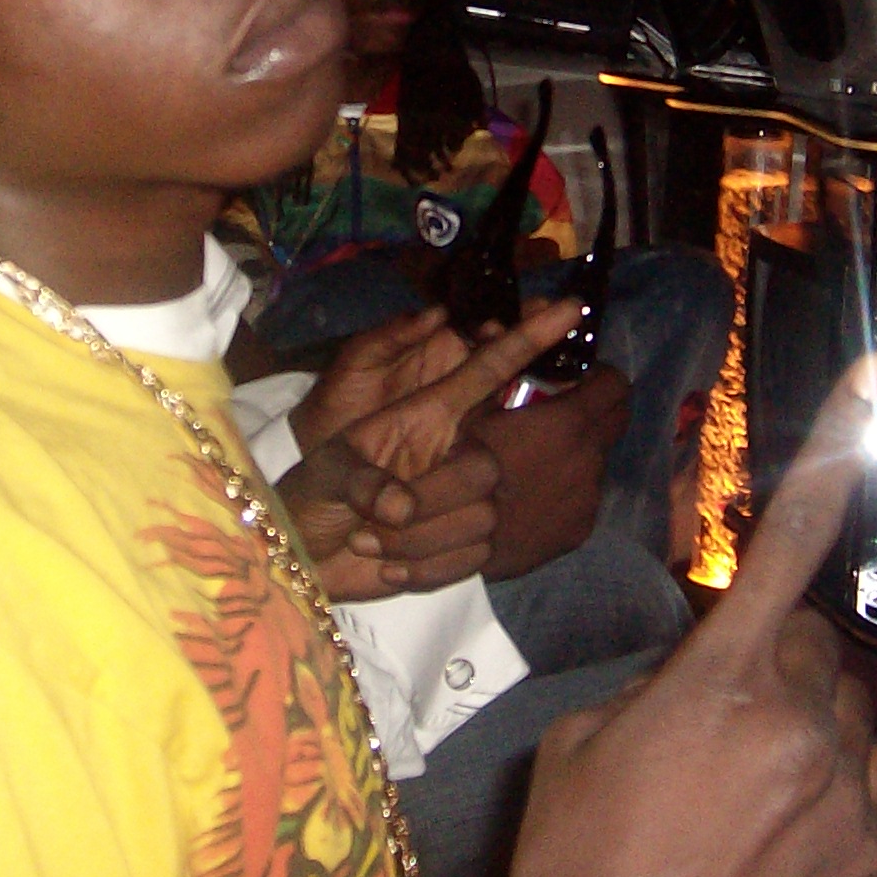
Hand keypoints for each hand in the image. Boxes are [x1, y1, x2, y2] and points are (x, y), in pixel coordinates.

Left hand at [280, 298, 583, 601]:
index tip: (570, 307)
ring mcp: (459, 499)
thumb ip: (360, 479)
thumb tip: (400, 506)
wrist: (306, 557)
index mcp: (424, 414)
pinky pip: (471, 558)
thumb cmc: (311, 497)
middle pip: (486, 466)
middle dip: (436, 498)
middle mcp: (451, 451)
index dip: (526, 339)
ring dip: (419, 541)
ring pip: (481, 518)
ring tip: (368, 540)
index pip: (485, 370)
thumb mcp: (323, 473)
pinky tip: (386, 565)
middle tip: (381, 518)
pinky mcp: (461, 544)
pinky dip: (424, 569)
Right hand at [441, 356, 876, 876]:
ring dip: (803, 731)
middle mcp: (798, 725)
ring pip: (845, 716)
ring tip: (734, 803)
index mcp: (718, 682)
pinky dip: (832, 788)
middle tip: (708, 728)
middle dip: (770, 665)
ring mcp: (844, 795)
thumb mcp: (584, 743)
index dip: (833, 453)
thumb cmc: (568, 866)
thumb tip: (700, 681)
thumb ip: (659, 687)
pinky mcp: (868, 857)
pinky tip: (773, 836)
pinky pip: (870, 782)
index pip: (783, 546)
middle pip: (810, 647)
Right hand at [459, 361, 627, 579]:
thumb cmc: (457, 465)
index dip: (599, 375)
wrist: (450, 539)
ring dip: (578, 451)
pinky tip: (534, 495)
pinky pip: (584, 498)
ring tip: (538, 459)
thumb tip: (508, 328)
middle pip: (617, 420)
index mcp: (568, 422)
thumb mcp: (472, 408)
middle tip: (563, 410)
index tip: (577, 378)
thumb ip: (502, 367)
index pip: (615, 384)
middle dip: (598, 407)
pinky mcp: (580, 530)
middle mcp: (589, 458)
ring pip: (598, 460)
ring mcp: (589, 498)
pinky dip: (567, 489)